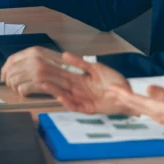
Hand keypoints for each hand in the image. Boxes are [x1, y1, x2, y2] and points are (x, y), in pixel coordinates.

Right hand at [2, 48, 130, 113]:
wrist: (128, 93)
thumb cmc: (114, 80)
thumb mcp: (95, 68)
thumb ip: (79, 63)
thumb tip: (64, 55)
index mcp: (79, 79)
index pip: (62, 74)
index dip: (51, 70)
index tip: (40, 65)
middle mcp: (78, 89)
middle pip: (60, 84)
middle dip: (48, 79)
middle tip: (35, 74)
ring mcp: (82, 99)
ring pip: (64, 95)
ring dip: (54, 91)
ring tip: (43, 84)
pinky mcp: (88, 109)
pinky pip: (75, 106)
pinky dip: (67, 102)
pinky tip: (60, 96)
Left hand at [107, 84, 163, 137]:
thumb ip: (163, 95)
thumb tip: (148, 89)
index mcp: (157, 109)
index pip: (134, 100)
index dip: (122, 93)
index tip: (111, 88)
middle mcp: (155, 114)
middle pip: (133, 104)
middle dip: (121, 97)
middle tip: (110, 90)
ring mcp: (160, 116)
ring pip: (139, 107)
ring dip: (128, 100)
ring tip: (120, 94)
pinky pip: (147, 109)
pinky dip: (139, 104)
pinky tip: (139, 103)